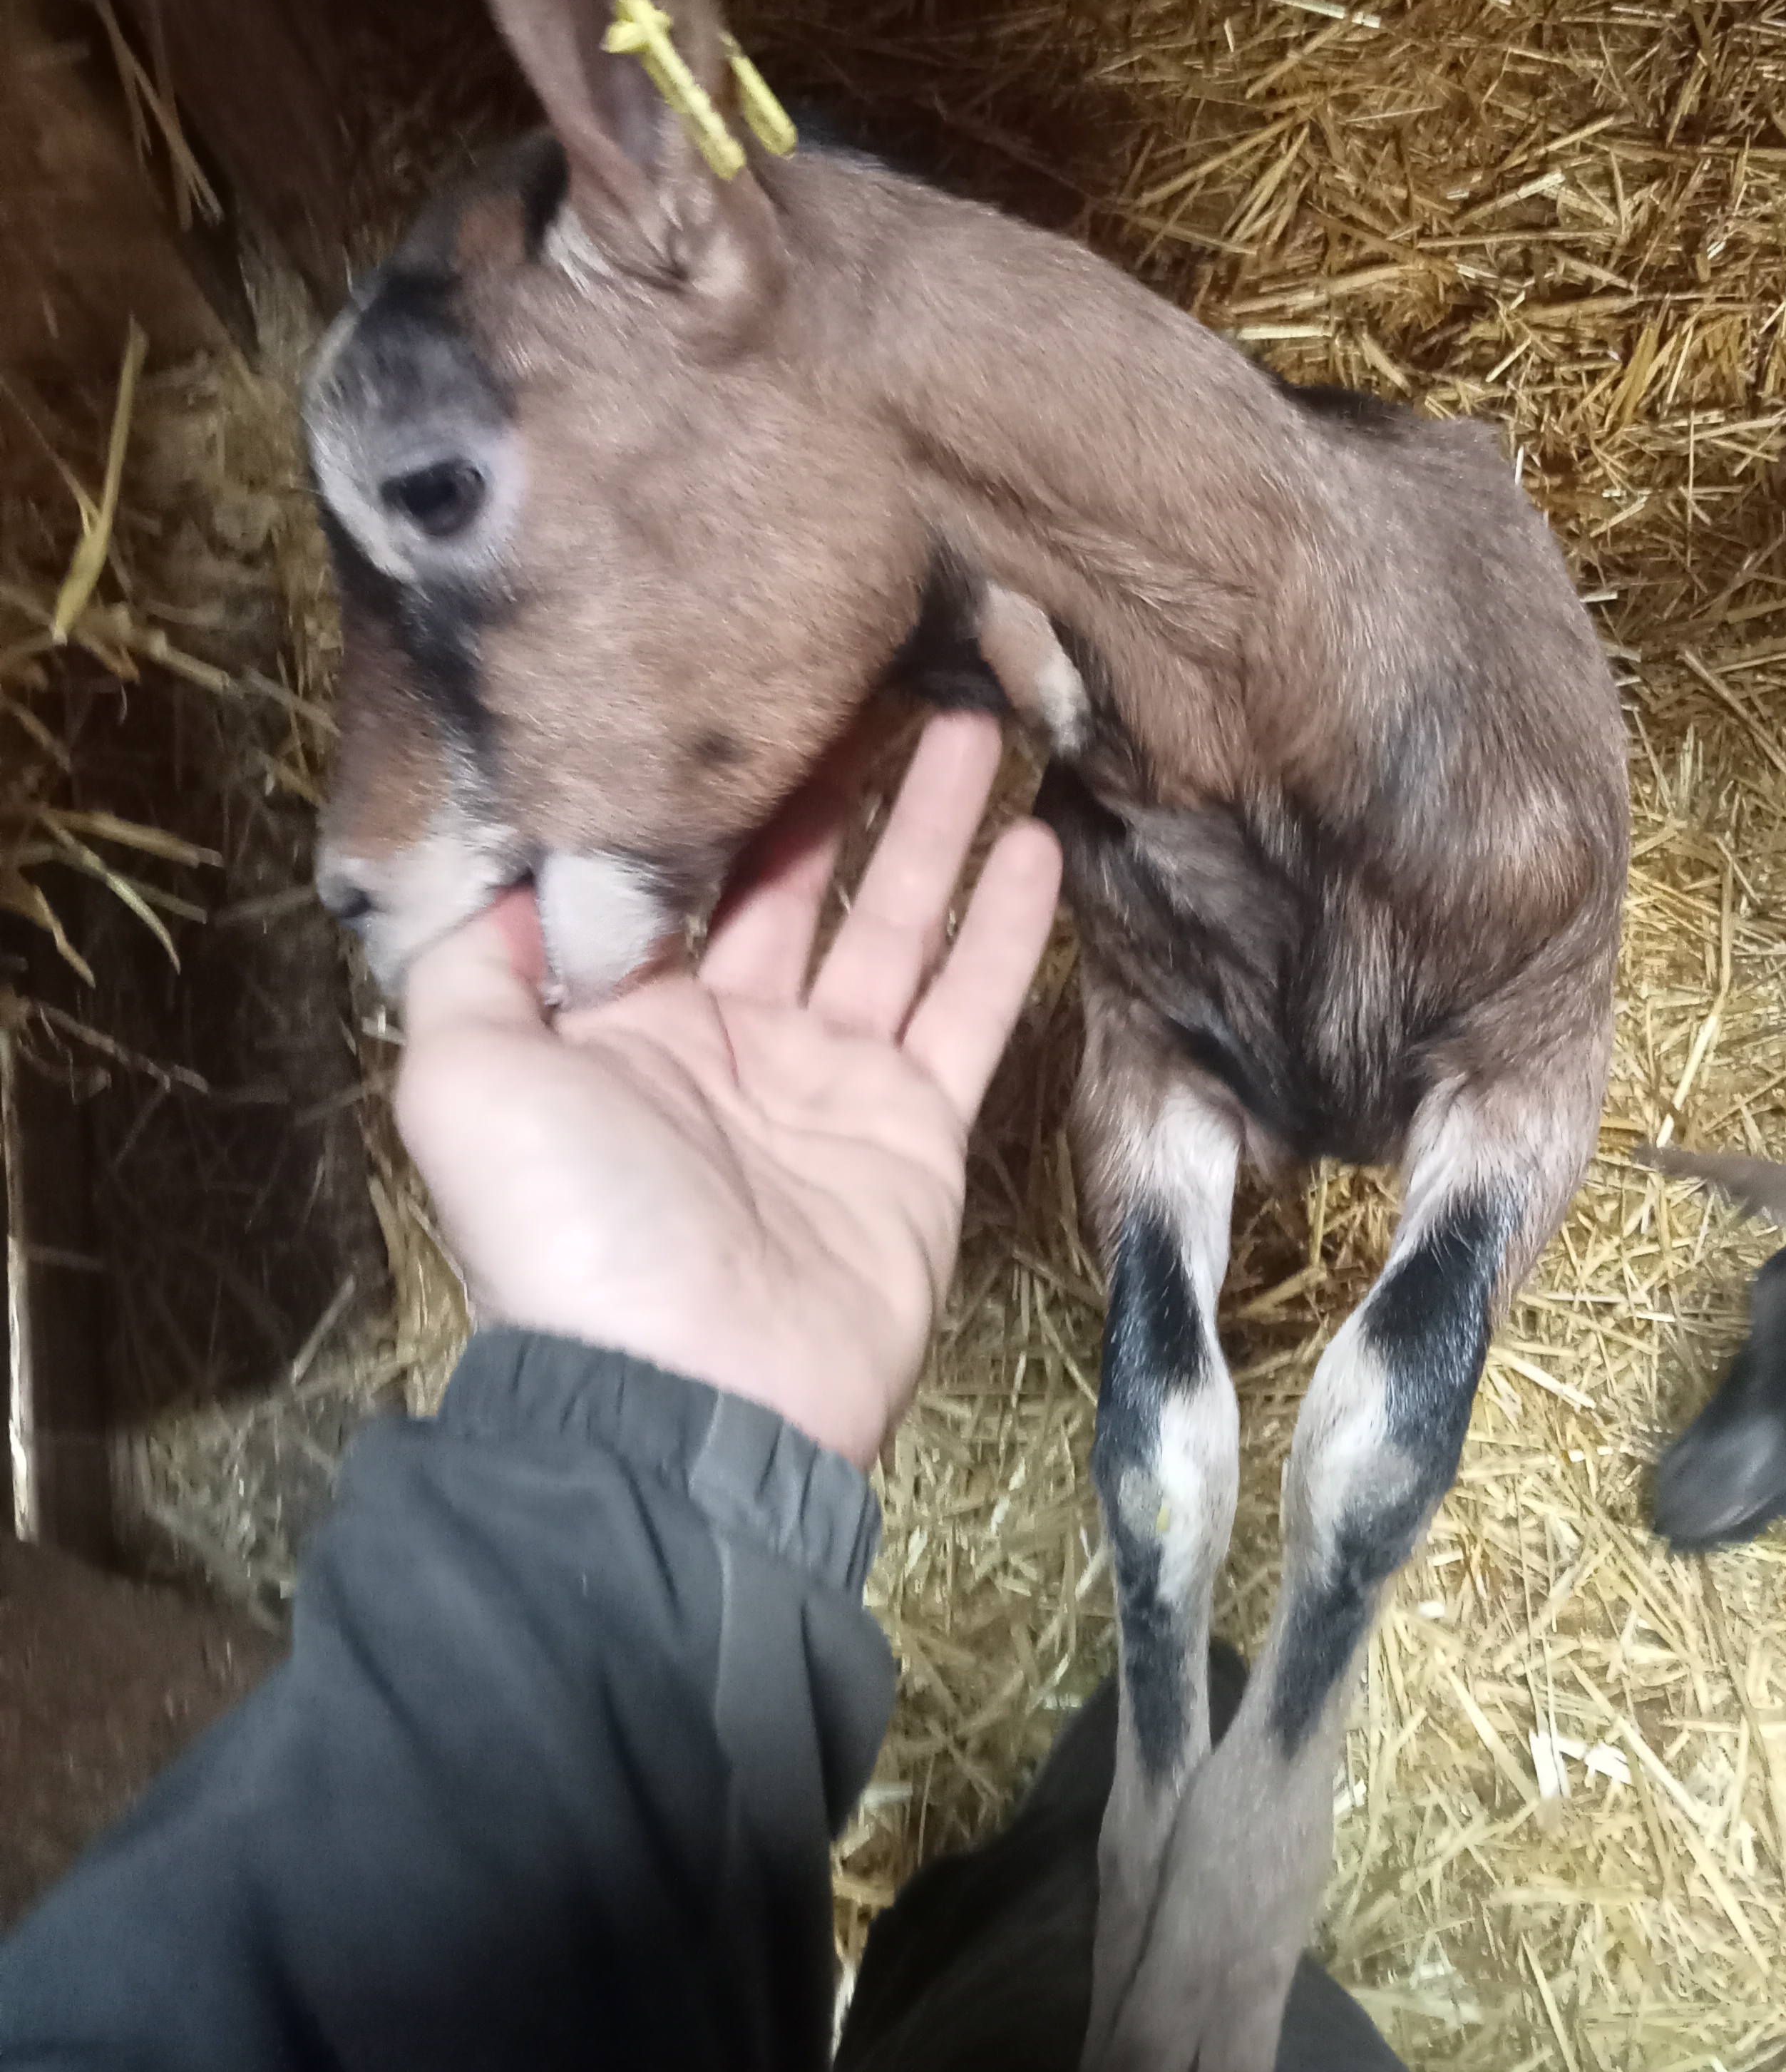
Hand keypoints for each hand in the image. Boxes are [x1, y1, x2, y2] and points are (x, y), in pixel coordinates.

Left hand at [393, 712, 1062, 1466]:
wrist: (689, 1399)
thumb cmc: (571, 1233)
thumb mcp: (462, 1080)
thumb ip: (473, 963)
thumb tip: (516, 867)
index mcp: (622, 1022)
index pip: (676, 875)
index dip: (718, 786)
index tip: (756, 685)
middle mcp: (730, 1037)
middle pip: (797, 879)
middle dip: (843, 780)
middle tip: (892, 671)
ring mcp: (832, 1081)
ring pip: (894, 922)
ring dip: (938, 825)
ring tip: (984, 721)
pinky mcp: (917, 1127)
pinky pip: (969, 1007)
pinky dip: (1005, 929)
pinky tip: (1037, 842)